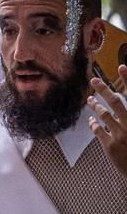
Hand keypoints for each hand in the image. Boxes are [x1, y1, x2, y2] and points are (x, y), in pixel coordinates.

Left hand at [87, 65, 126, 180]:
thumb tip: (113, 111)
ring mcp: (120, 135)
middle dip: (104, 89)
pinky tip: (91, 121)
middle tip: (94, 80)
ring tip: (90, 100)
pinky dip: (94, 124)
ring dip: (96, 106)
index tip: (122, 67)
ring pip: (104, 115)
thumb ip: (126, 117)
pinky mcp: (110, 146)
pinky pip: (98, 130)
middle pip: (116, 102)